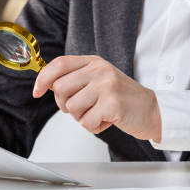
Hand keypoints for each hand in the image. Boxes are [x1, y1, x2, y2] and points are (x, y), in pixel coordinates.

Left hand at [32, 55, 161, 141]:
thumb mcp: (98, 80)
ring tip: (98, 113)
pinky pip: (86, 122)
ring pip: (72, 108)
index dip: (43, 79)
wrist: (153, 110)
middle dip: (66, 105)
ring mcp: (107, 86)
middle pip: (60, 89)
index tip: (36, 92)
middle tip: (83, 107)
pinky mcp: (113, 104)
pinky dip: (94, 127)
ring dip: (82, 117)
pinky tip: (107, 120)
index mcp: (93, 62)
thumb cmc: (122, 98)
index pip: (59, 64)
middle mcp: (99, 70)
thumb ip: (74, 79)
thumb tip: (46, 84)